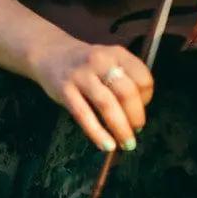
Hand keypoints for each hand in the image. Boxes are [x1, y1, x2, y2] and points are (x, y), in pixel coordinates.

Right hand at [30, 37, 154, 152]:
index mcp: (117, 54)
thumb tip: (138, 112)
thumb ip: (124, 79)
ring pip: (106, 104)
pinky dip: (97, 133)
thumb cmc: (87, 63)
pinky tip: (106, 145)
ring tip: (127, 143)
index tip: (142, 108)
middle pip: (126, 92)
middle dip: (136, 116)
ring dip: (120, 128)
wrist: (49, 52)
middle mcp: (101, 61)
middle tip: (136, 131)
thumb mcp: (109, 60)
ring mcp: (81, 75)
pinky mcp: (64, 89)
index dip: (147, 98)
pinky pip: (83, 114)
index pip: (143, 78)